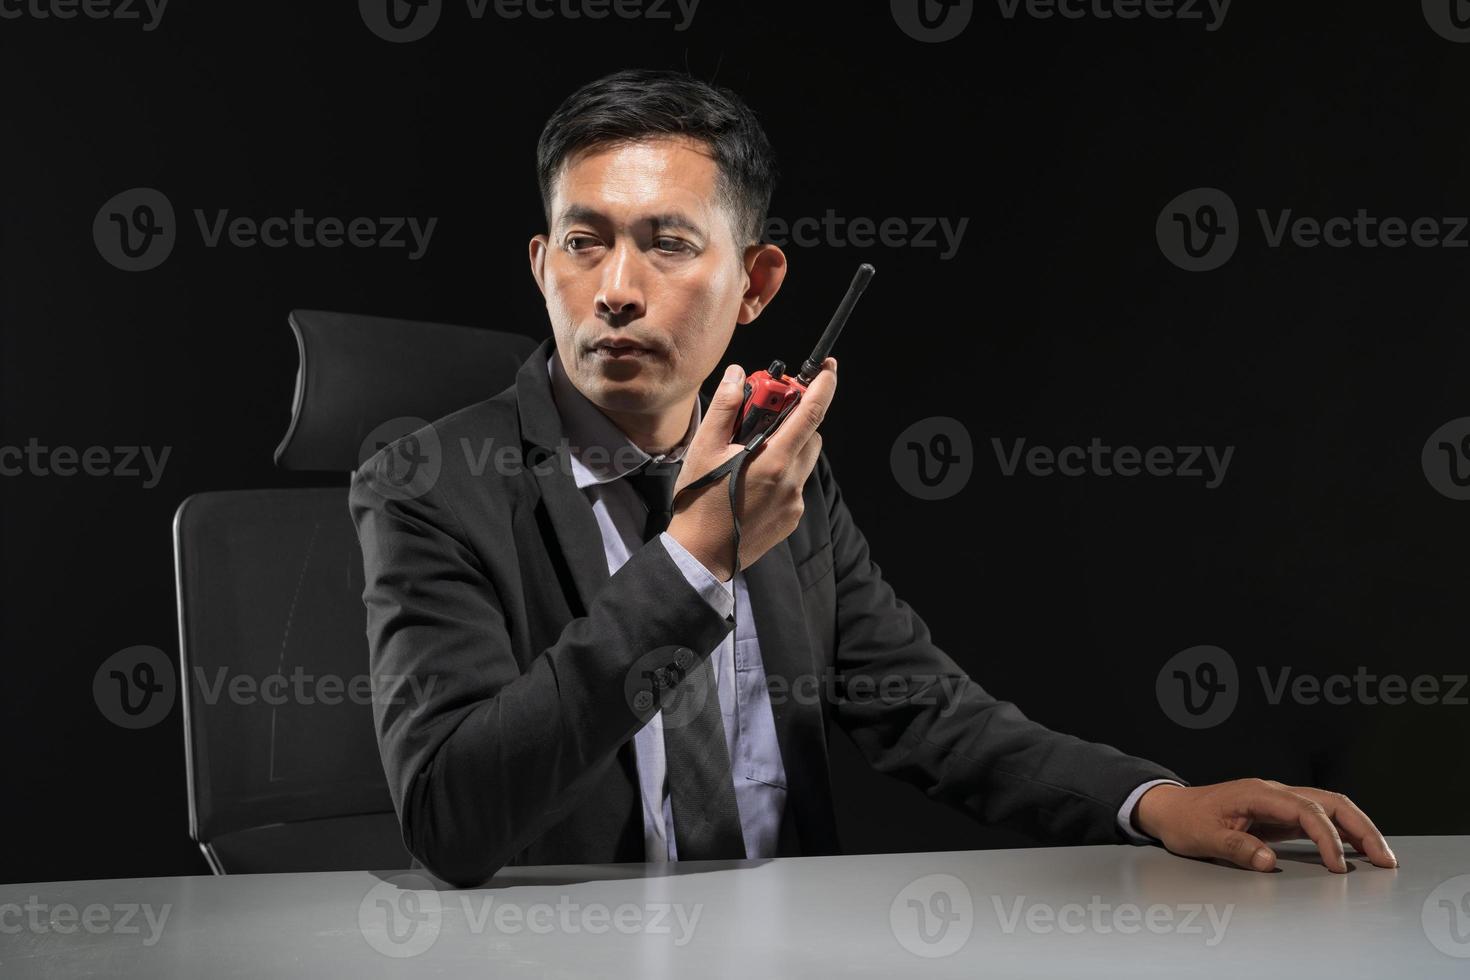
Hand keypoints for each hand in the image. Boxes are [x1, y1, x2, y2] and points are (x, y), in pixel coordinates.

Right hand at [667, 357, 836, 580]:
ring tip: (754, 450)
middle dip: (797, 417)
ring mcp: (795, 501)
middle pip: (811, 434)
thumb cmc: (699, 501)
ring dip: (790, 445)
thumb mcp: (705, 450)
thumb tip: (738, 376)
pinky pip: (796, 484)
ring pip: (805, 459)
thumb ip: (725, 408)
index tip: (828, 368)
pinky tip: (754, 480)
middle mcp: (792, 481)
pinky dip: (783, 472)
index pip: (811, 413)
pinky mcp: (792, 517)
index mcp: (774, 460)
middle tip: (768, 412)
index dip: (824, 386)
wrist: (701, 554)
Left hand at [1134, 778, 1396, 872]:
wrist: (1170, 808)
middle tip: (1383, 859)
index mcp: (1258, 794)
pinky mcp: (1278, 815)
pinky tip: (1354, 850)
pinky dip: (1340, 832)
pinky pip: (1318, 819)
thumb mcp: (1205, 837)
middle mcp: (1273, 793)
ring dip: (1357, 829)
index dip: (1327, 838)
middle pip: (1329, 802)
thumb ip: (1237, 847)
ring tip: (1380, 857)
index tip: (1338, 866)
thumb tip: (1269, 862)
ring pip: (1329, 807)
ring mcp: (1278, 802)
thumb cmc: (1185, 820)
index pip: (1306, 810)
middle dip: (1361, 828)